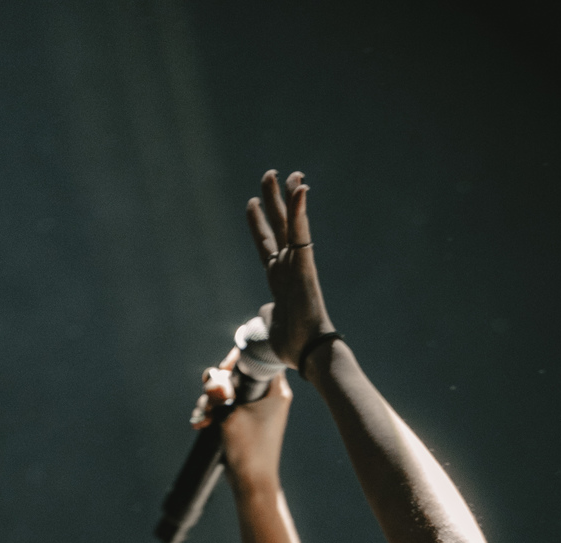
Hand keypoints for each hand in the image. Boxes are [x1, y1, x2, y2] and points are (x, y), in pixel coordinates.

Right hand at [193, 346, 292, 490]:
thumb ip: (220, 390)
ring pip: (226, 389)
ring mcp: (254, 407)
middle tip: (214, 398)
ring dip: (210, 401)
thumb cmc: (249, 449)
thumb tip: (212, 375)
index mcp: (275, 388)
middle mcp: (267, 394)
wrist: (251, 483)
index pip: (257, 356)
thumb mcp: (230, 414)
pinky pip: (224, 405)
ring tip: (205, 418)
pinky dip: (211, 412)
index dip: (236, 359)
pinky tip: (201, 424)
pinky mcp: (243, 418)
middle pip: (237, 371)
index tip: (224, 370)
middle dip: (217, 384)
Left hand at [245, 169, 333, 369]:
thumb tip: (265, 312)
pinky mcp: (305, 264)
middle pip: (279, 225)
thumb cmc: (291, 345)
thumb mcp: (270, 324)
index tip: (252, 203)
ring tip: (285, 172)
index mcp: (278, 279)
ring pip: (292, 222)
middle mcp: (288, 266)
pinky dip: (300, 210)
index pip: (266, 244)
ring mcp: (297, 264)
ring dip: (288, 196)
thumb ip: (267, 312)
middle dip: (274, 199)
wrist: (307, 352)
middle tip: (270, 174)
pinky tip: (299, 187)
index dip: (258, 224)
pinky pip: (301, 232)